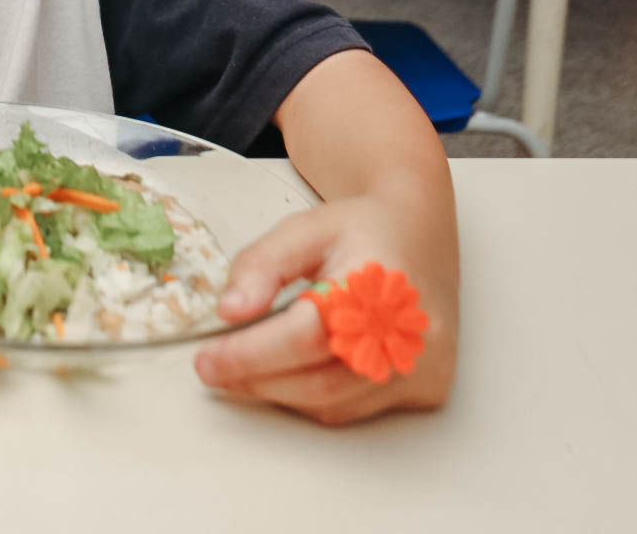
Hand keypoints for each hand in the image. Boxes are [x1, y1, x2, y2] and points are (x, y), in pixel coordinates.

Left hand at [193, 193, 456, 425]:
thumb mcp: (303, 228)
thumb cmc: (361, 231)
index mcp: (381, 281)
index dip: (253, 353)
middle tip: (212, 368)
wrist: (419, 235)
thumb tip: (229, 311)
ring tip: (245, 367)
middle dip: (256, 380)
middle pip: (321, 380)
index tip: (208, 359)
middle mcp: (412, 330)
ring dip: (280, 392)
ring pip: (335, 403)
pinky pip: (355, 408)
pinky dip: (313, 397)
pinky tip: (291, 370)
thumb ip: (262, 265)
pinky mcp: (427, 387)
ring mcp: (425, 365)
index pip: (309, 334)